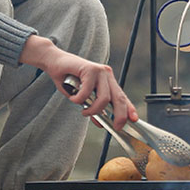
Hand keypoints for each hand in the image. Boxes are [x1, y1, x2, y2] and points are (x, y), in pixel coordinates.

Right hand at [19, 36, 136, 130]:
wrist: (55, 63)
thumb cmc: (68, 80)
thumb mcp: (84, 97)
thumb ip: (94, 107)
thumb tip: (101, 123)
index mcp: (108, 81)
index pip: (122, 97)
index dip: (129, 109)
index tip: (134, 120)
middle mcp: (107, 75)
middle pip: (119, 98)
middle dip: (119, 115)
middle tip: (114, 126)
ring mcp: (100, 71)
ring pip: (104, 98)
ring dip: (93, 110)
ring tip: (84, 112)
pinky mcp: (90, 69)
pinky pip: (87, 92)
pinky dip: (79, 99)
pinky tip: (73, 97)